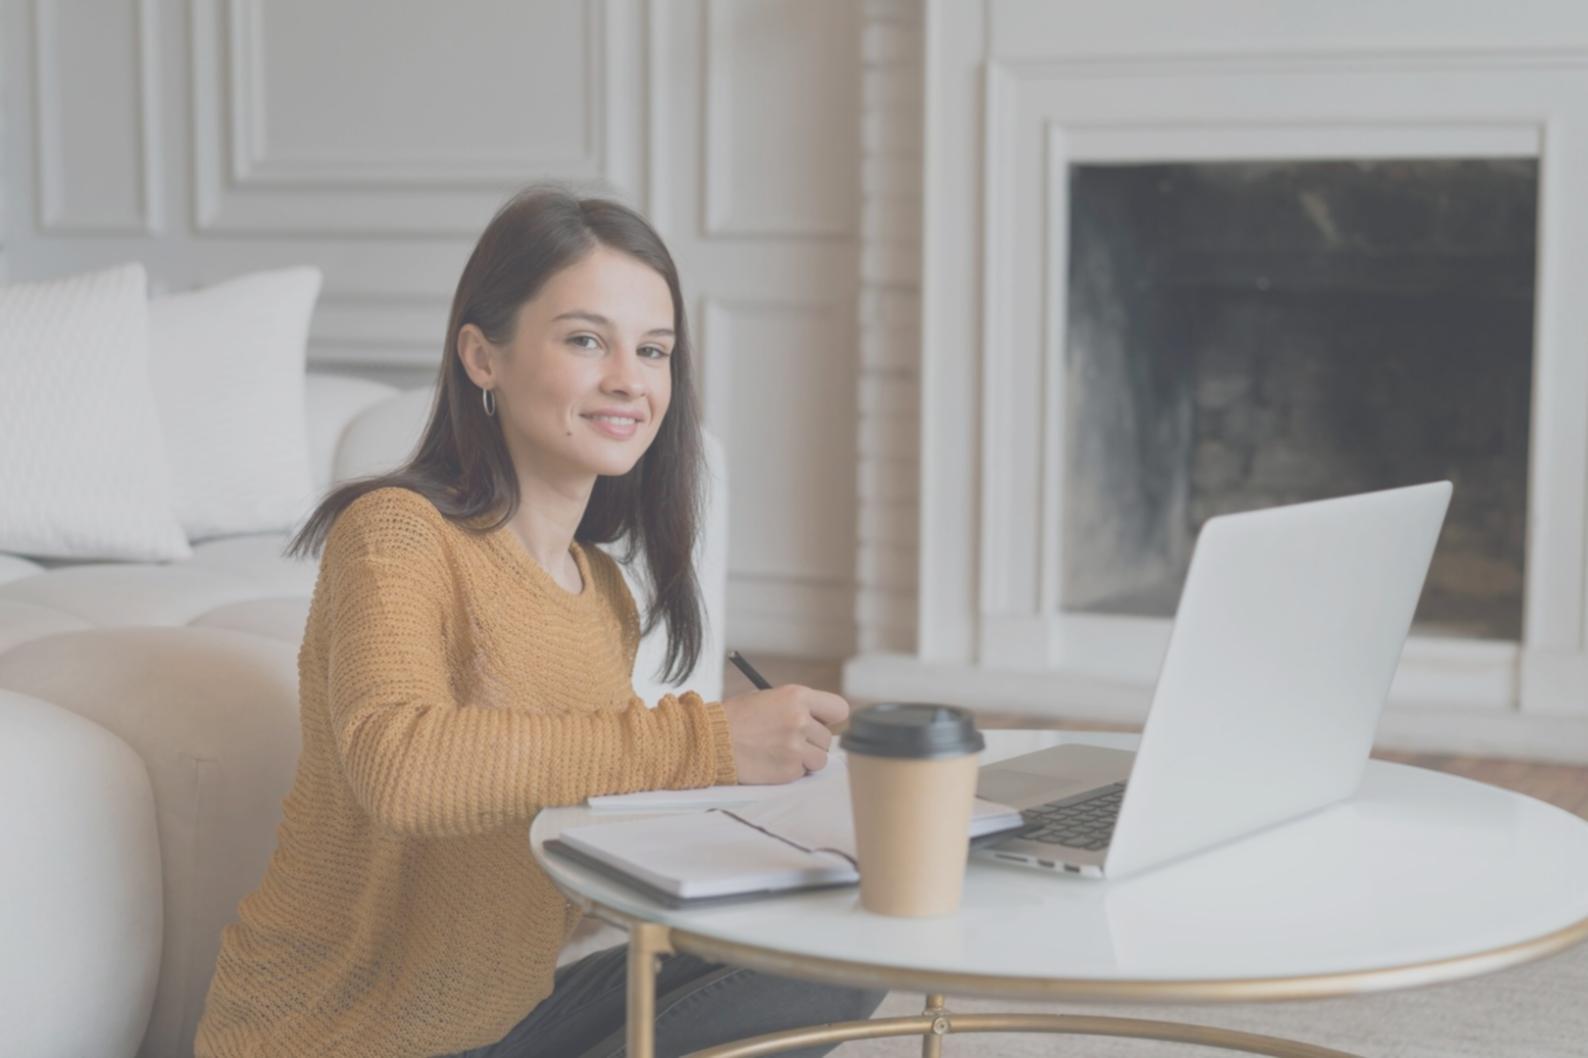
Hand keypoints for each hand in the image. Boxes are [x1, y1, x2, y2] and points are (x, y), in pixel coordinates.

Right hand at [720, 684, 850, 784]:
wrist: (711, 740)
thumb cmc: (737, 718)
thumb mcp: (769, 698)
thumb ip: (796, 707)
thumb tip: (819, 721)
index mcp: (797, 697)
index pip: (839, 709)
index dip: (829, 718)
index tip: (821, 723)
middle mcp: (801, 720)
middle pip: (828, 738)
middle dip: (812, 742)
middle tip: (790, 741)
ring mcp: (796, 747)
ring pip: (819, 759)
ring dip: (805, 759)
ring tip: (781, 752)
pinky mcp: (789, 770)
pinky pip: (803, 773)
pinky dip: (791, 771)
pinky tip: (772, 761)